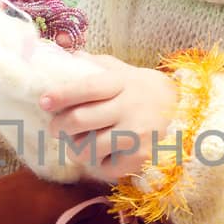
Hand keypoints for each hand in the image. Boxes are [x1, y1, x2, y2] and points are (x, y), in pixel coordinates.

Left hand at [39, 54, 180, 184]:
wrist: (179, 108)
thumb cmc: (139, 88)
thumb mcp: (120, 69)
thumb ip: (92, 64)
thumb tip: (61, 56)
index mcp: (121, 82)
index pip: (87, 87)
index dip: (62, 95)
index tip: (43, 101)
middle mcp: (129, 107)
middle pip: (80, 120)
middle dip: (59, 127)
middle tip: (56, 129)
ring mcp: (136, 133)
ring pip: (88, 148)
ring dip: (76, 148)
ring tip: (79, 143)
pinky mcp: (140, 157)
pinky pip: (105, 167)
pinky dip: (97, 164)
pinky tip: (102, 155)